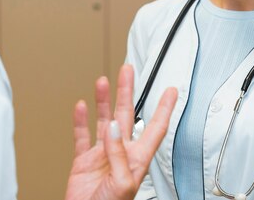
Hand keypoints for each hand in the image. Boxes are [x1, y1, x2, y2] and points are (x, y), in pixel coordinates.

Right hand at [64, 64, 176, 199]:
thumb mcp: (123, 183)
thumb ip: (119, 154)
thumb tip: (113, 129)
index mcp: (137, 159)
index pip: (155, 127)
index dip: (165, 109)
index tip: (172, 90)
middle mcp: (121, 152)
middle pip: (126, 115)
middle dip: (128, 92)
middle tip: (128, 70)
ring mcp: (102, 155)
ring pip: (104, 121)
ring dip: (104, 101)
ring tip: (103, 82)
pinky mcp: (84, 161)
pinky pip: (82, 137)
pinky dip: (81, 121)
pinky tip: (82, 106)